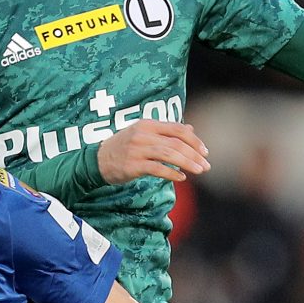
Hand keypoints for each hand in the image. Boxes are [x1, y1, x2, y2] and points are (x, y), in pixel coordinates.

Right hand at [96, 119, 210, 184]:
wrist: (97, 160)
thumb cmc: (124, 147)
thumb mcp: (144, 134)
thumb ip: (167, 132)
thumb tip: (190, 128)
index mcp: (148, 124)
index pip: (177, 129)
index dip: (194, 140)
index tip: (205, 152)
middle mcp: (143, 135)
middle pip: (176, 143)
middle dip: (194, 155)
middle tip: (206, 165)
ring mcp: (137, 150)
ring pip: (169, 155)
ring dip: (187, 163)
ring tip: (199, 171)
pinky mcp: (132, 166)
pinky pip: (157, 169)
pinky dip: (171, 173)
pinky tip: (182, 178)